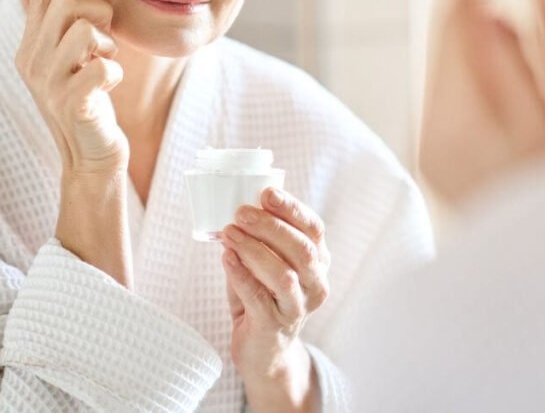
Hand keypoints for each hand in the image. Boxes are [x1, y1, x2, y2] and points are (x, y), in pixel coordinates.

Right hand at [16, 0, 126, 174]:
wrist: (90, 156)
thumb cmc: (86, 102)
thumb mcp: (67, 60)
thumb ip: (56, 26)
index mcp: (30, 46)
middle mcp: (31, 61)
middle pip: (65, 3)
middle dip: (96, 11)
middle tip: (102, 39)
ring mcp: (48, 83)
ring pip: (84, 29)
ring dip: (106, 45)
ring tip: (103, 64)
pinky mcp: (70, 103)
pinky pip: (101, 66)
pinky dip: (113, 72)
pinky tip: (108, 86)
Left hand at [220, 187, 328, 411]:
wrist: (264, 351)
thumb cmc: (264, 296)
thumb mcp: (268, 263)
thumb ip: (259, 239)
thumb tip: (235, 208)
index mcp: (318, 261)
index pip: (314, 228)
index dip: (292, 208)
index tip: (267, 192)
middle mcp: (316, 284)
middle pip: (302, 249)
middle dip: (271, 226)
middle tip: (241, 212)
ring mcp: (298, 308)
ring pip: (284, 274)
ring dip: (254, 250)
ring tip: (229, 234)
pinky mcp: (275, 326)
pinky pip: (259, 297)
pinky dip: (240, 274)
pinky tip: (226, 258)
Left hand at [418, 0, 544, 205]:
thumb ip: (512, 67)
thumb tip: (482, 8)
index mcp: (453, 124)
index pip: (454, 30)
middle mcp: (431, 134)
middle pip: (444, 46)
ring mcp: (433, 147)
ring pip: (447, 67)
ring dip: (468, 29)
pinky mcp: (442, 156)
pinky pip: (452, 91)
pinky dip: (470, 62)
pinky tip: (490, 45)